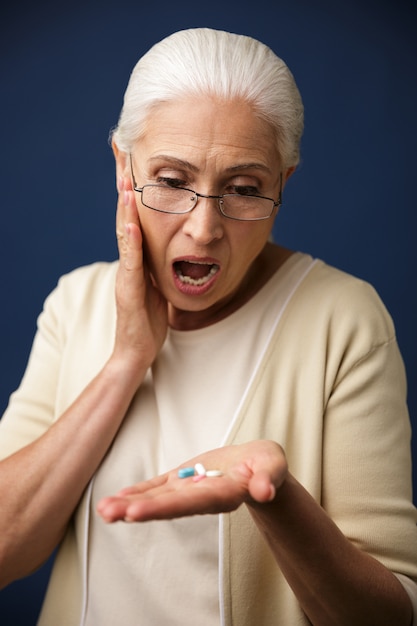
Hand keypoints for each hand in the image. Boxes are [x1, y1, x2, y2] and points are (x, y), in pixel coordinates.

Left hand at [96, 440, 287, 522]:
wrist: (259, 466)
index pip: (190, 502)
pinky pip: (157, 487)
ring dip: (129, 504)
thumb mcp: (273, 466)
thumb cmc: (268, 465)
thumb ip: (269, 478)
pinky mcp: (182, 480)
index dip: (163, 507)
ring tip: (103, 510)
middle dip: (138, 509)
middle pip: (167, 505)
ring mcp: (189, 490)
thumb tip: (265, 491)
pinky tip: (115, 499)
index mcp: (223, 494)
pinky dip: (136, 492)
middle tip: (108, 513)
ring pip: (156, 498)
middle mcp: (200, 497)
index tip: (136, 512)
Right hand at [113, 176, 167, 370]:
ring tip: (125, 179)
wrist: (137, 351)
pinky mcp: (129, 291)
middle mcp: (128, 261)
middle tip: (120, 154)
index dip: (131, 188)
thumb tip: (170, 246)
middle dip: (122, 184)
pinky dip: (131, 242)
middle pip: (125, 216)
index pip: (133, 216)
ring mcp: (126, 275)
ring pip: (125, 234)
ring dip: (124, 207)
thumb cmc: (149, 320)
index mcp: (137, 258)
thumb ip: (157, 264)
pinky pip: (131, 263)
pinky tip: (132, 223)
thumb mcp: (158, 285)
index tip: (132, 159)